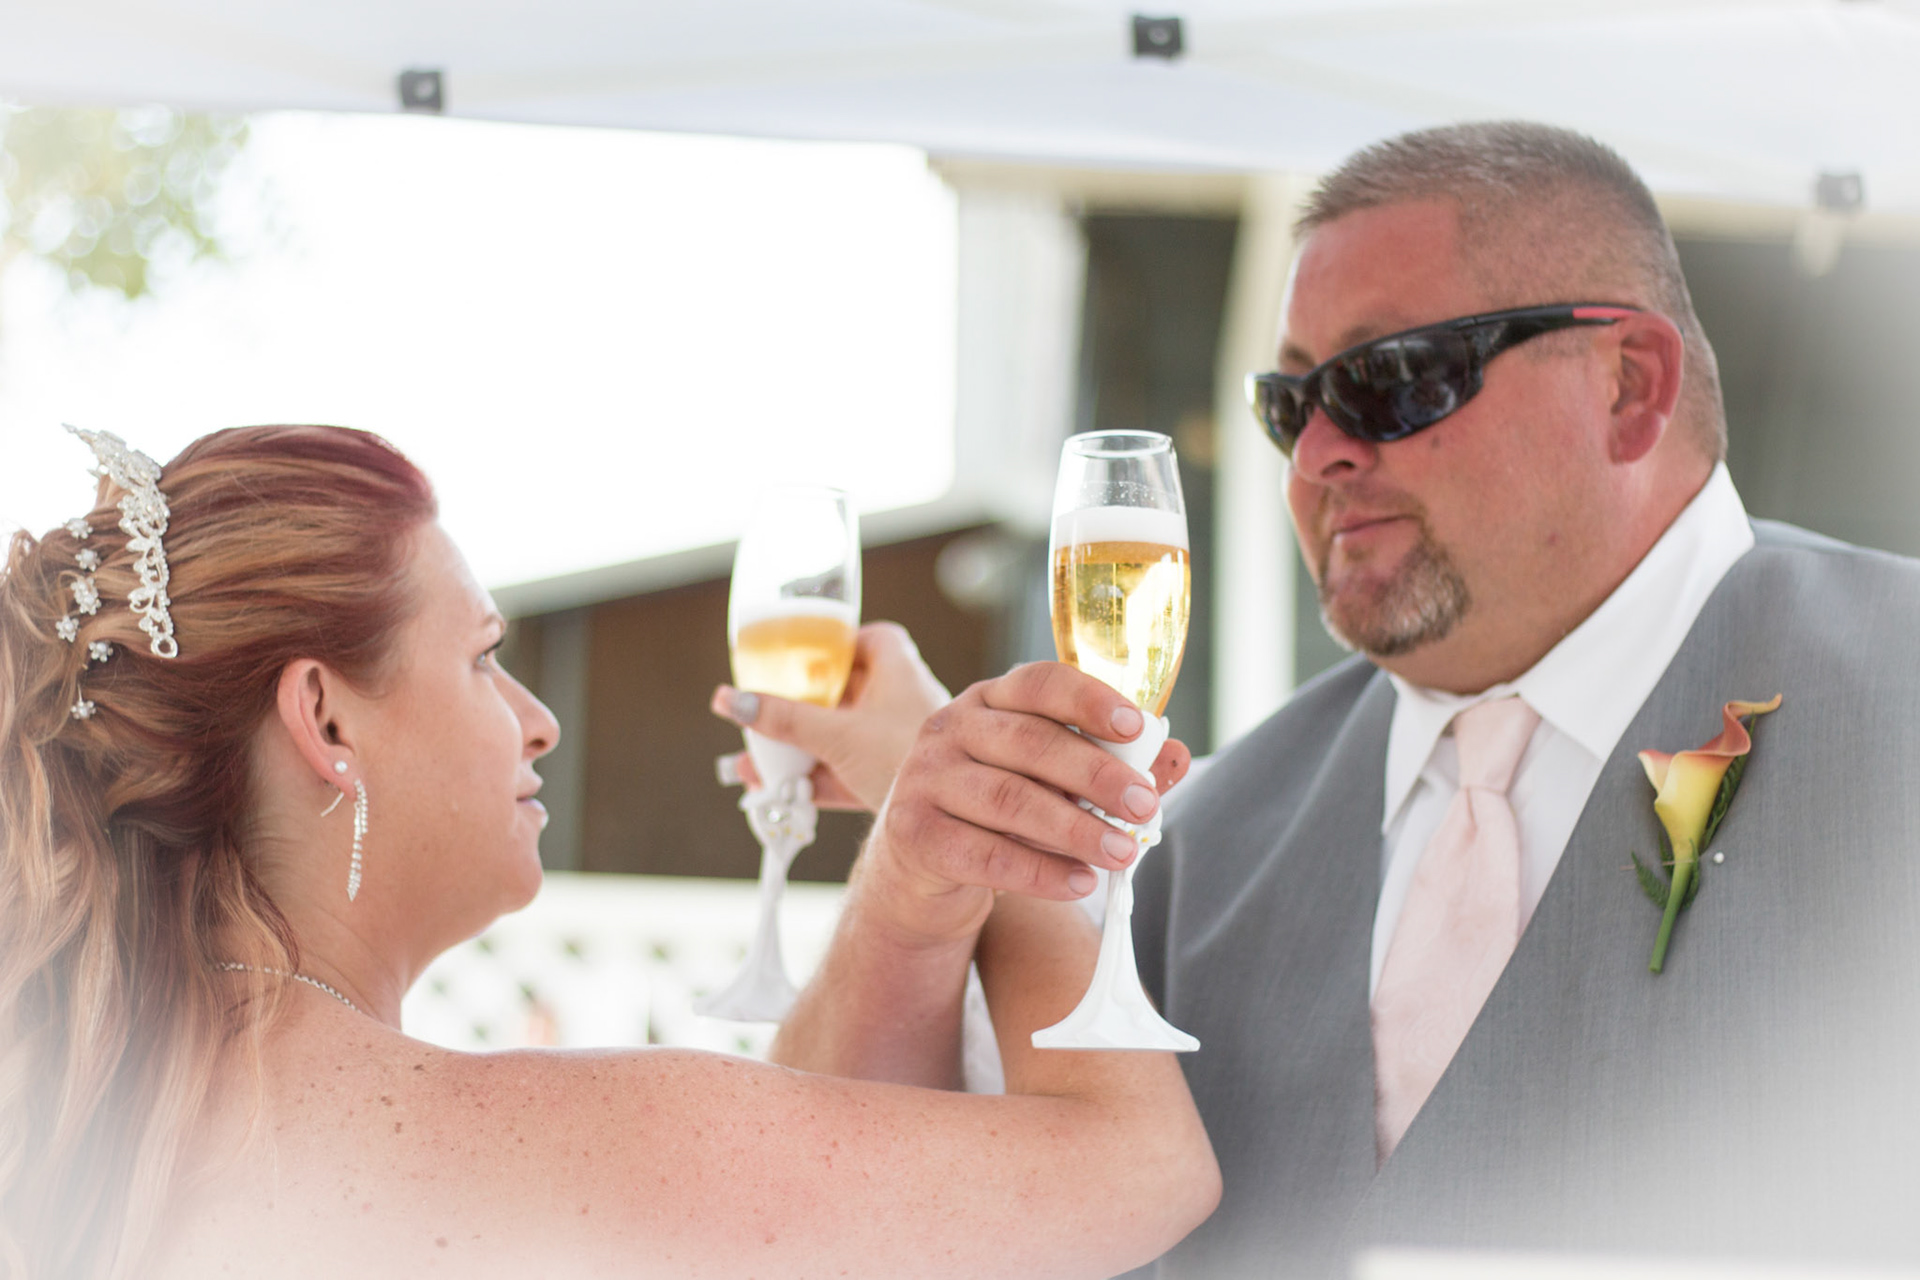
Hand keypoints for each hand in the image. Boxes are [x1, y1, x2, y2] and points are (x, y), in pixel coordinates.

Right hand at [712, 622, 951, 810]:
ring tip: (753, 765)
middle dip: (798, 708)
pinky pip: (847, 769)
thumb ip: (782, 718)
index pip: (866, 638)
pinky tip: (777, 794)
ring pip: (841, 735)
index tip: (799, 656)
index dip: (834, 644)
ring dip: (799, 749)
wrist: (955, 820)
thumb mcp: (836, 734)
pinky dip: (816, 779)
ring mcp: (898, 738)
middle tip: (762, 716)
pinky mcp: (894, 776)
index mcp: (897, 667)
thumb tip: (728, 700)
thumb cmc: (907, 757)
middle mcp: (901, 697)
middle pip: (842, 691)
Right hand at [858, 662, 1190, 947]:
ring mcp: (924, 778)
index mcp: (990, 699)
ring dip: (1074, 830)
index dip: (1089, 700)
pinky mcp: (911, 833)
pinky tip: (1079, 883)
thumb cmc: (1000, 815)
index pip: (1040, 683)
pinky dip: (1039, 872)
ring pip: (1008, 801)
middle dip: (1096, 776)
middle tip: (1144, 807)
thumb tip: (1174, 757)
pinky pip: (984, 854)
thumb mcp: (1051, 784)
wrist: (921, 869)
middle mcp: (950, 727)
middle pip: (1029, 743)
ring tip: (1122, 853)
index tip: (1137, 726)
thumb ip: (1110, 767)